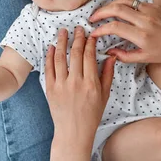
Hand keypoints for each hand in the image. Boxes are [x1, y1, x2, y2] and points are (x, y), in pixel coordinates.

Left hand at [46, 26, 115, 160]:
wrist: (73, 132)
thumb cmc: (91, 115)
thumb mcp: (105, 96)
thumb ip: (107, 75)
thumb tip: (111, 57)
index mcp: (91, 84)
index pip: (89, 56)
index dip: (90, 43)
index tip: (90, 35)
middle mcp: (76, 83)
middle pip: (75, 54)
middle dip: (77, 38)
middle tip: (78, 28)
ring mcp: (61, 86)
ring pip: (60, 58)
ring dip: (62, 42)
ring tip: (63, 32)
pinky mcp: (50, 90)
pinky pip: (49, 69)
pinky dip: (50, 56)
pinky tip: (52, 47)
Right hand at [89, 0, 160, 67]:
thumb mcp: (146, 58)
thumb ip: (125, 55)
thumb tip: (109, 51)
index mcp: (142, 36)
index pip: (115, 27)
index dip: (101, 29)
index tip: (94, 32)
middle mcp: (146, 21)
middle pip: (116, 9)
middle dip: (101, 12)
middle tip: (93, 17)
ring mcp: (151, 11)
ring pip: (125, 1)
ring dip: (111, 4)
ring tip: (104, 11)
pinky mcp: (156, 5)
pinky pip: (136, 1)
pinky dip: (125, 4)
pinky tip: (120, 11)